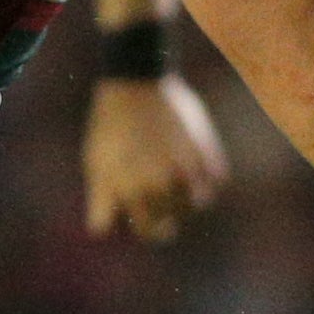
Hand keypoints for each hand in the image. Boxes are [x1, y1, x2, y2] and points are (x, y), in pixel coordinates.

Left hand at [83, 71, 228, 242]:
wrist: (136, 81)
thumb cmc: (110, 125)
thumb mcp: (96, 164)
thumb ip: (103, 201)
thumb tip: (106, 232)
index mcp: (132, 191)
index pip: (147, 231)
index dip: (144, 227)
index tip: (145, 219)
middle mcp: (161, 185)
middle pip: (172, 222)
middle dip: (165, 218)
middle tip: (162, 206)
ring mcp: (187, 169)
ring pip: (198, 204)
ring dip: (188, 198)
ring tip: (177, 181)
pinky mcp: (208, 153)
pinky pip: (216, 181)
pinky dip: (209, 178)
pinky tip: (196, 166)